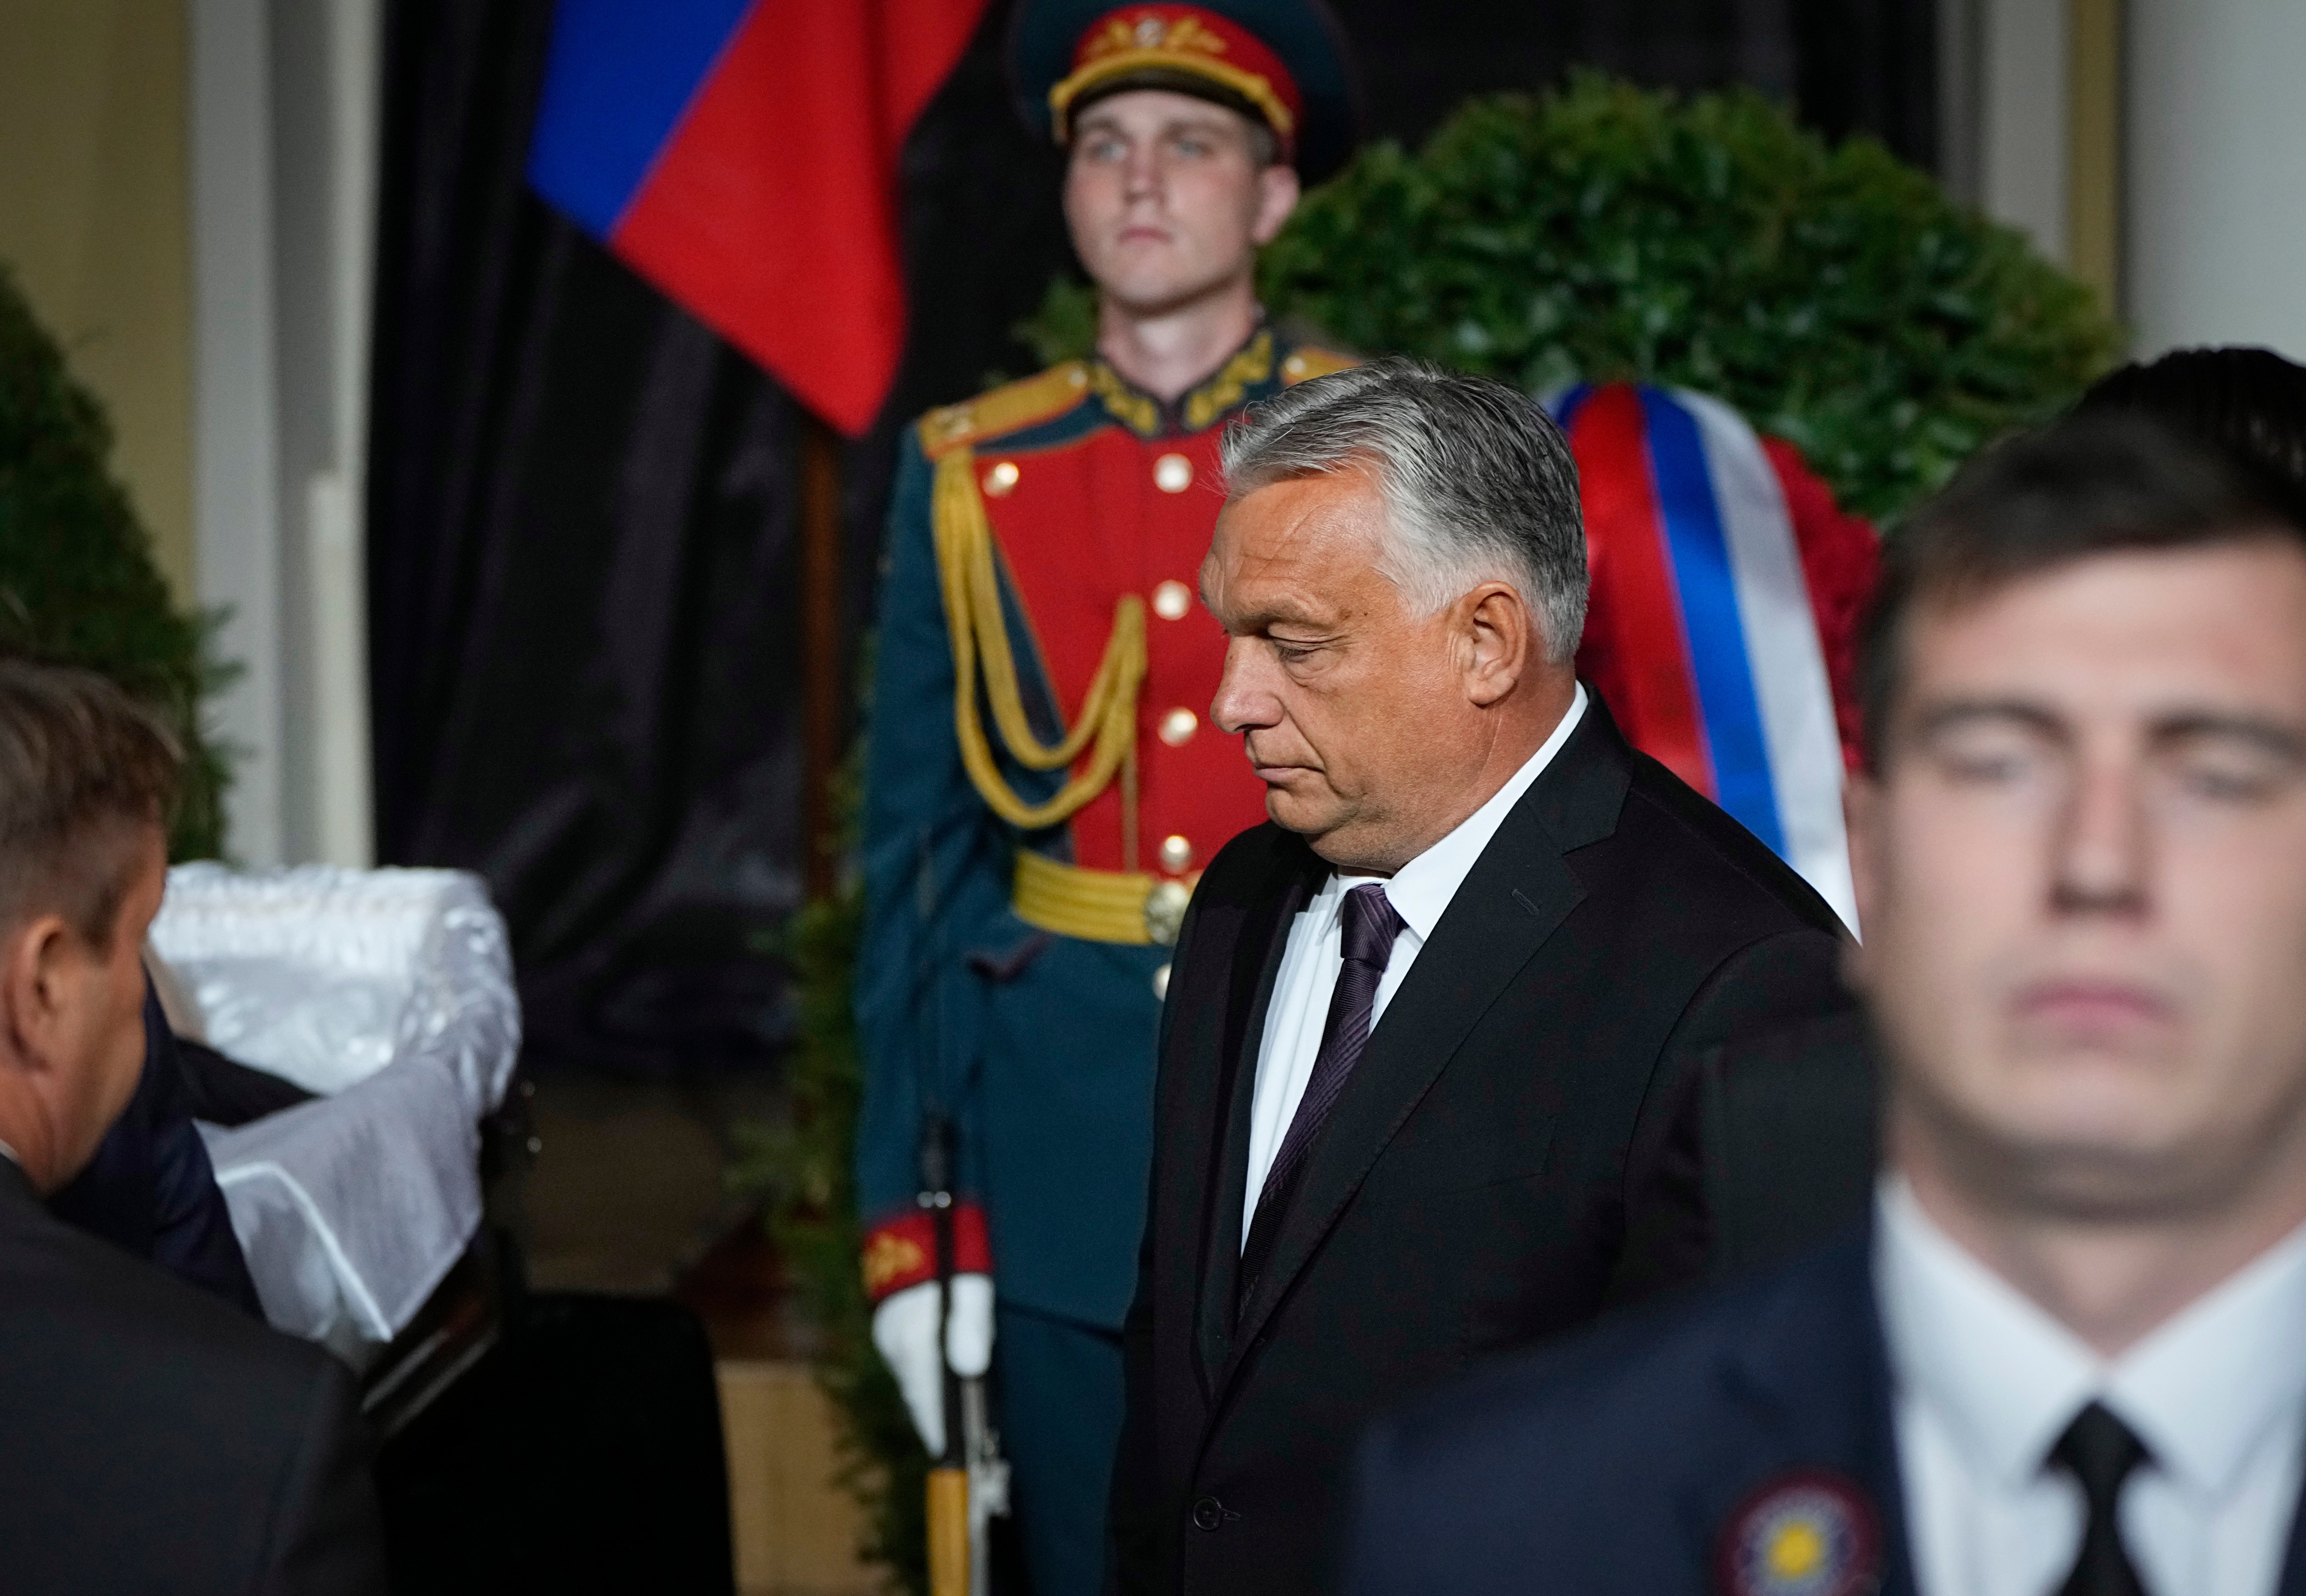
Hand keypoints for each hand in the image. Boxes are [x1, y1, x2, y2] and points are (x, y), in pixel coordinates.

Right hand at [871, 1273, 993, 1456]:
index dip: (940, 1431)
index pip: (928, 1399)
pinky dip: (921, 1382)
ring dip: (928, 1403)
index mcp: (916, 1338)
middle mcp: (897, 1342)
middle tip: (953, 1447)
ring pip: (911, 1381)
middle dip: (935, 1422)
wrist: (916, 1226)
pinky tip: (936, 1389)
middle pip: (917, 1395)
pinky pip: (906, 1366)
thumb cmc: (953, 1255)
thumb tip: (971, 1366)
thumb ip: (971, 1325)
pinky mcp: (889, 1328)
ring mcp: (889, 1336)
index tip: (950, 1454)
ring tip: (947, 1427)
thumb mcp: (972, 1286)